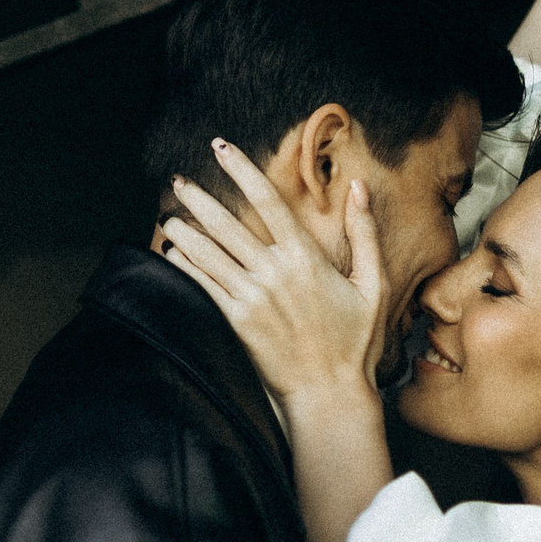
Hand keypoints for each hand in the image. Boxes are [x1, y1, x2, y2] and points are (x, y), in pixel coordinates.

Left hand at [161, 139, 386, 398]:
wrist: (329, 394)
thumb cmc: (355, 342)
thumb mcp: (373, 284)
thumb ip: (364, 232)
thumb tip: (358, 186)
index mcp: (306, 258)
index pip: (267, 200)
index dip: (241, 169)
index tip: (221, 147)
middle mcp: (275, 273)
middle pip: (227, 224)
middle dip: (199, 198)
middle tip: (178, 180)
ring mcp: (253, 298)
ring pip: (208, 254)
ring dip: (184, 230)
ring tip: (167, 215)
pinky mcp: (237, 322)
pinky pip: (204, 285)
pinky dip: (185, 266)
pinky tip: (173, 252)